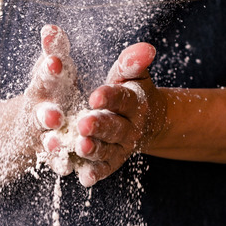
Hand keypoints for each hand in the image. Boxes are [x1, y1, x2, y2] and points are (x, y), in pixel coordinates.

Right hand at [24, 25, 81, 175]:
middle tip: (54, 115)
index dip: (48, 71)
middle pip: (40, 114)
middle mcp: (38, 113)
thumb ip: (55, 50)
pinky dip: (61, 165)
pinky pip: (57, 162)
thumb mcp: (52, 69)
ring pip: (46, 141)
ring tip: (56, 143)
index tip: (56, 63)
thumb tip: (50, 28)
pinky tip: (67, 169)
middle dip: (45, 115)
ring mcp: (42, 136)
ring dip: (51, 144)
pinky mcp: (52, 155)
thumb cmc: (48, 91)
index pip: (43, 78)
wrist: (26, 127)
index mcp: (41, 89)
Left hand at [73, 43, 166, 186]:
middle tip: (83, 123)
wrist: (144, 123)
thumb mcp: (131, 75)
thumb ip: (133, 63)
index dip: (110, 97)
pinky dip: (94, 175)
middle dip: (99, 126)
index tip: (95, 95)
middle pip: (114, 128)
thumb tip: (146, 48)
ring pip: (107, 151)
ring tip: (79, 146)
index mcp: (135, 104)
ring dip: (94, 150)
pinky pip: (102, 170)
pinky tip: (84, 177)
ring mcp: (120, 149)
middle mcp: (130, 129)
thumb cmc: (129, 91)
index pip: (123, 99)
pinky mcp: (110, 164)